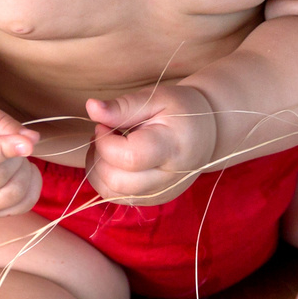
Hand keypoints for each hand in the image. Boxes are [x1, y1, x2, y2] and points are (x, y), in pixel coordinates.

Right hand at [0, 97, 38, 216]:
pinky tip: (24, 169)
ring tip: (16, 154)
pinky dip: (32, 187)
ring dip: (24, 171)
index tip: (27, 142)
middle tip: (14, 139)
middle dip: (15, 157)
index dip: (3, 152)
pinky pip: (20, 206)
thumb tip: (30, 141)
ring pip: (10, 196)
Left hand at [84, 84, 217, 202]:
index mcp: (171, 147)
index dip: (105, 141)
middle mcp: (167, 178)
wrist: (207, 133)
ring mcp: (160, 193)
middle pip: (116, 182)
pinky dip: (106, 179)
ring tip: (107, 145)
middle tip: (104, 133)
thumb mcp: (156, 98)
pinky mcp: (153, 200)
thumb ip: (123, 106)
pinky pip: (116, 197)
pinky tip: (115, 159)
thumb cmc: (182, 111)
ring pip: (111, 193)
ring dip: (98, 169)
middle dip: (98, 157)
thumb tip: (90, 107)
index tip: (104, 124)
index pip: (129, 158)